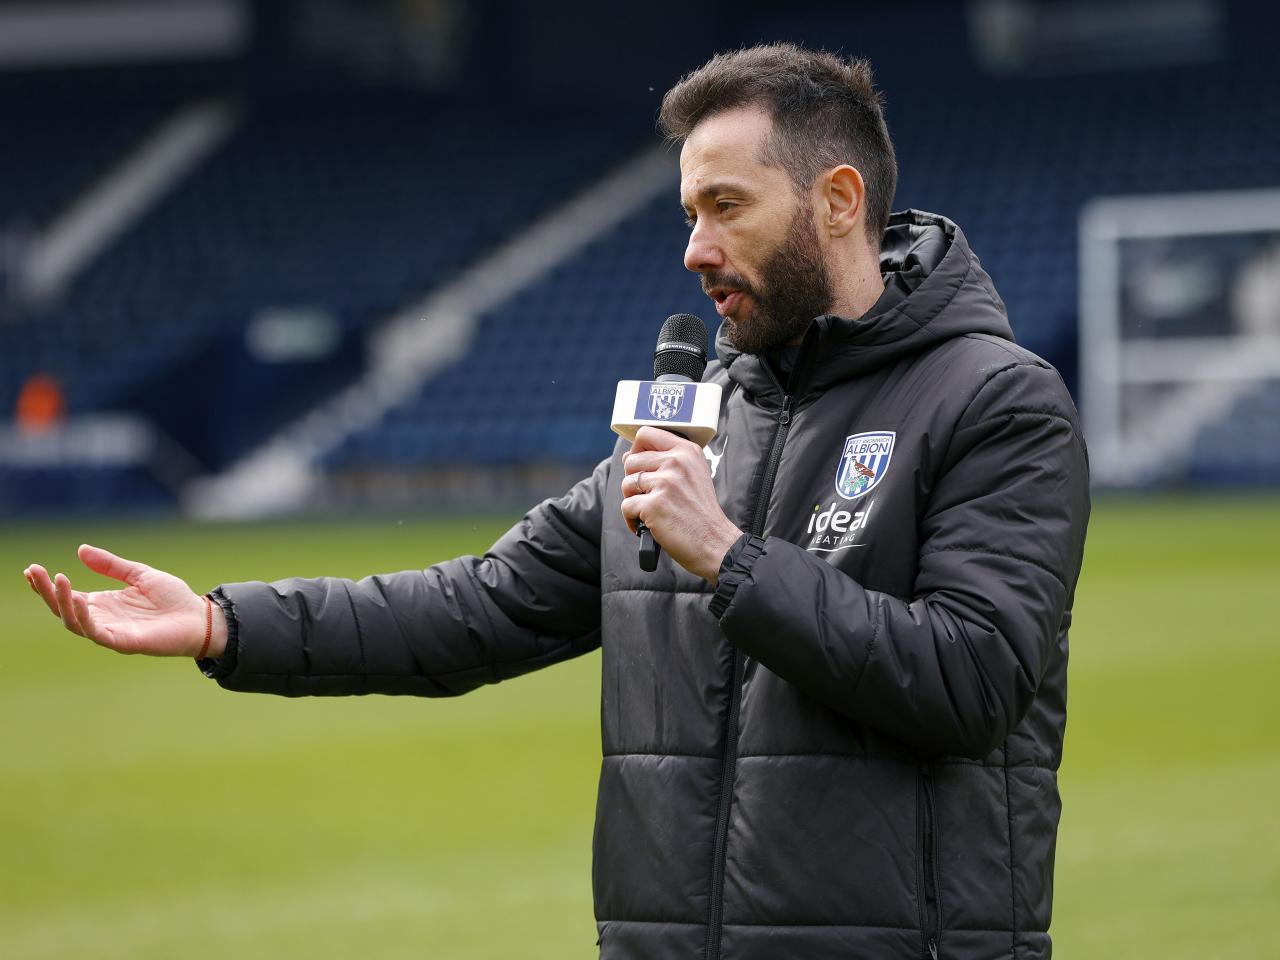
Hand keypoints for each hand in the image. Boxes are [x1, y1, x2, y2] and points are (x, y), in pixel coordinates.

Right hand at [23, 544, 226, 657]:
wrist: (199, 617)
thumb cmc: (172, 598)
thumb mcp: (139, 574)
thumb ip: (111, 565)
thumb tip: (80, 549)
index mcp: (103, 604)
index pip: (66, 596)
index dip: (48, 585)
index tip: (31, 569)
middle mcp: (102, 619)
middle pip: (63, 609)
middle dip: (46, 592)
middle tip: (34, 572)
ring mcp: (111, 631)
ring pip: (74, 622)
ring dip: (62, 602)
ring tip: (58, 580)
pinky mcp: (123, 642)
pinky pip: (96, 632)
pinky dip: (84, 617)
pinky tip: (79, 599)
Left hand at [621, 427, 742, 582]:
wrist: (714, 542)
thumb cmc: (702, 514)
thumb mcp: (695, 475)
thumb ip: (669, 461)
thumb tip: (630, 455)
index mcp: (687, 451)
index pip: (646, 434)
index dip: (636, 450)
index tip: (640, 465)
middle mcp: (676, 463)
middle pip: (631, 460)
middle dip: (633, 480)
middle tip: (647, 496)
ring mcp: (665, 483)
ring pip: (626, 484)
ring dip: (632, 500)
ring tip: (648, 511)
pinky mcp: (653, 505)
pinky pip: (626, 506)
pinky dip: (631, 520)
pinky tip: (646, 526)